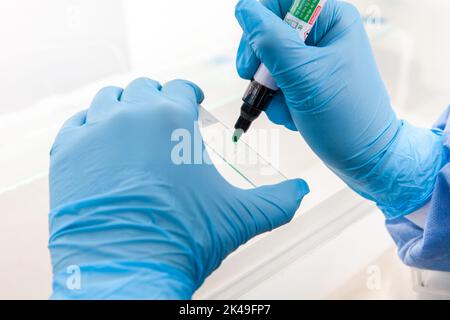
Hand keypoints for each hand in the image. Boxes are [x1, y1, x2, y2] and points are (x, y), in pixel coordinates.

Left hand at [48, 78, 308, 298]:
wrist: (127, 272)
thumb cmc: (183, 240)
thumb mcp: (239, 218)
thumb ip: (277, 200)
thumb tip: (302, 191)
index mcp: (172, 117)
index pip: (180, 87)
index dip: (189, 93)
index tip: (191, 102)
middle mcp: (130, 114)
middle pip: (142, 88)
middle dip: (156, 99)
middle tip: (162, 119)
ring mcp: (93, 132)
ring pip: (107, 100)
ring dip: (121, 108)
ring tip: (130, 128)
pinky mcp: (66, 154)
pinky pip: (76, 124)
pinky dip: (89, 128)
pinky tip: (99, 144)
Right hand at [236, 0, 444, 218]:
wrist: (365, 158)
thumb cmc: (345, 117)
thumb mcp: (303, 76)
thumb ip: (270, 40)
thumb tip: (243, 8)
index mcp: (332, 20)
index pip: (278, 4)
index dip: (258, 30)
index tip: (251, 63)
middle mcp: (323, 35)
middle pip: (270, 34)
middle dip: (263, 67)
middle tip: (261, 88)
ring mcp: (315, 61)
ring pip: (270, 62)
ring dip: (270, 91)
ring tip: (287, 110)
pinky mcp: (309, 82)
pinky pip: (278, 83)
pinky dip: (278, 102)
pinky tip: (293, 116)